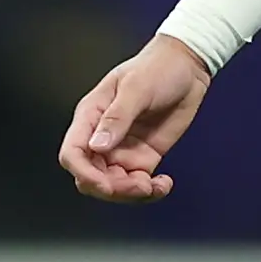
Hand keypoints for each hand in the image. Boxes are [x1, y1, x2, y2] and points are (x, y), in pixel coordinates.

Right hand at [59, 35, 212, 201]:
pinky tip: (164, 184)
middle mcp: (102, 137)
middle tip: (140, 185)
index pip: (72, 153)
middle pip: (91, 177)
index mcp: (91, 117)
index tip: (105, 184)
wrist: (187, 67)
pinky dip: (150, 192)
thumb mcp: (136, 88)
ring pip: (114, 186)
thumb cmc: (157, 69)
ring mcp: (122, 150)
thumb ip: (117, 118)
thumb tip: (97, 146)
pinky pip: (139, 184)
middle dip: (112, 189)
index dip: (83, 173)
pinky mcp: (144, 157)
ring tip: (157, 185)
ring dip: (132, 194)